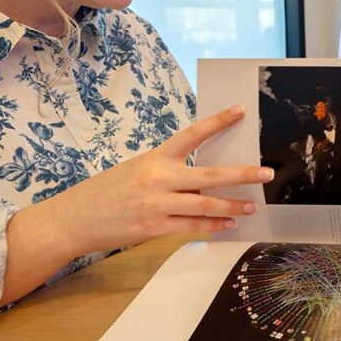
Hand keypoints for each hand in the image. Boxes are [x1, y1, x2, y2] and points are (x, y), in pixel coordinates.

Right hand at [43, 105, 271, 256]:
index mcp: (155, 158)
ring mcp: (157, 206)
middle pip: (210, 176)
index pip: (192, 134)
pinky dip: (213, 226)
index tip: (240, 111)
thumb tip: (201, 179)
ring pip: (205, 206)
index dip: (218, 122)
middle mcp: (159, 179)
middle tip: (267, 173)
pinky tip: (229, 225)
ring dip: (233, 206)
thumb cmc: (106, 191)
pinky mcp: (154, 229)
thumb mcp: (135, 169)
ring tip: (253, 206)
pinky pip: (192, 227)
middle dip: (242, 175)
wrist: (73, 219)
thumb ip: (167, 171)